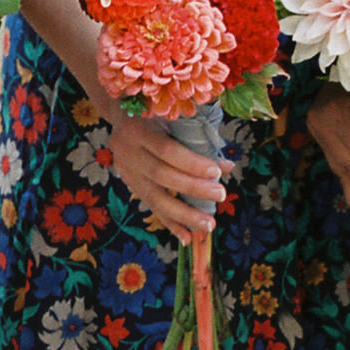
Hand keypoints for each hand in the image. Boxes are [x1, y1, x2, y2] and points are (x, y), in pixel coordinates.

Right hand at [100, 110, 226, 245]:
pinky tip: (187, 237)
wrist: (122, 113)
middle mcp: (126, 150)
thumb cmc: (158, 113)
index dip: (191, 163)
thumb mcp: (175, 118)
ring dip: (184, 214)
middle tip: (220, 195)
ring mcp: (125, 170)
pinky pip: (151, 206)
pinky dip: (170, 223)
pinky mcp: (128, 184)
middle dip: (193, 188)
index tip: (217, 172)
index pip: (166, 150)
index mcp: (137, 127)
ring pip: (154, 197)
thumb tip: (227, 166)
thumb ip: (199, 139)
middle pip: (161, 175)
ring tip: (208, 225)